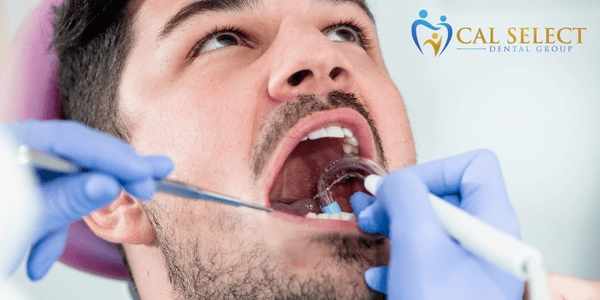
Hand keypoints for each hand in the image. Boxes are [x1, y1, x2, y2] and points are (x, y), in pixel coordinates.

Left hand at [8, 120, 173, 279]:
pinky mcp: (16, 197)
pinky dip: (48, 233)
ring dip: (78, 212)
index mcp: (14, 144)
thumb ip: (67, 198)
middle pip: (75, 156)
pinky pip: (43, 205)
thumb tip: (109, 184)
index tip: (148, 174)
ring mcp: (17, 174)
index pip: (75, 142)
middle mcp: (17, 153)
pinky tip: (39, 259)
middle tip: (155, 177)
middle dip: (113, 174)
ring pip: (63, 183)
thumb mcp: (27, 216)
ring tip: (109, 216)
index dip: (116, 157)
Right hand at [350, 149, 524, 298]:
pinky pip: (428, 261)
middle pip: (447, 198)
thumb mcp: (417, 242)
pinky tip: (380, 274)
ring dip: (396, 227)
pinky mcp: (455, 291)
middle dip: (403, 200)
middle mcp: (488, 244)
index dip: (432, 170)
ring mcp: (473, 269)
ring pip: (432, 230)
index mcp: (494, 223)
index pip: (472, 168)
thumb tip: (393, 180)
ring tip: (369, 231)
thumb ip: (405, 196)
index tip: (399, 190)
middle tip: (372, 210)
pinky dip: (401, 260)